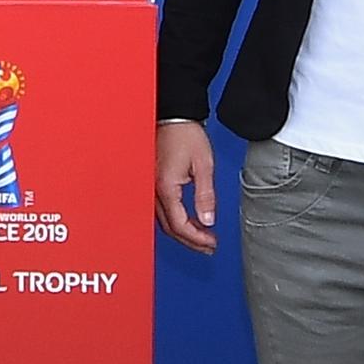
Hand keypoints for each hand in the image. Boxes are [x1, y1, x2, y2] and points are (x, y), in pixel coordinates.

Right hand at [154, 119, 218, 253]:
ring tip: (202, 238)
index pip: (180, 225)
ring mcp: (151, 188)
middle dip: (191, 241)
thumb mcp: (203, 165)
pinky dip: (175, 222)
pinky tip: (188, 222)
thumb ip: (205, 195)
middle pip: (170, 228)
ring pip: (164, 222)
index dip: (197, 238)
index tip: (211, 242)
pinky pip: (161, 211)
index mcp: (166, 188)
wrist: (172, 116)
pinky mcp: (152, 184)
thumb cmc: (185, 135)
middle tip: (209, 246)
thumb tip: (208, 220)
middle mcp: (154, 191)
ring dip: (183, 233)